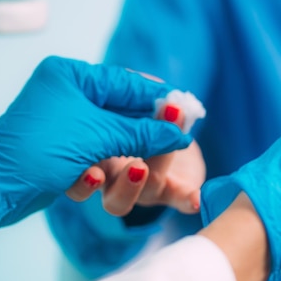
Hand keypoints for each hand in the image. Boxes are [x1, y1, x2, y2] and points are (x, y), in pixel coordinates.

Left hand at [0, 56, 191, 242]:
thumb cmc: (36, 152)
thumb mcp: (97, 137)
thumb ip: (142, 132)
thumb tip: (179, 132)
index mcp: (71, 75)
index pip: (127, 83)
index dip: (159, 99)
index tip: (186, 110)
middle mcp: (67, 93)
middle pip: (122, 109)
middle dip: (146, 128)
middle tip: (178, 136)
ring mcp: (64, 122)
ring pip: (110, 134)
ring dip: (123, 151)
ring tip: (144, 163)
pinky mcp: (61, 148)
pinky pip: (92, 152)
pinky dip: (97, 166)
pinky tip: (93, 176)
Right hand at [66, 103, 205, 214]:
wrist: (164, 131)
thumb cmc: (131, 113)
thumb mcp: (122, 101)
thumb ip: (122, 92)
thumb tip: (136, 81)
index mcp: (95, 164)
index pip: (83, 180)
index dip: (83, 181)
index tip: (92, 171)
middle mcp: (117, 184)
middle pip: (114, 199)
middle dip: (125, 186)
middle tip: (136, 167)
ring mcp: (146, 190)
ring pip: (147, 191)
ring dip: (158, 166)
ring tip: (172, 143)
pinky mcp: (173, 189)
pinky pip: (181, 198)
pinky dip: (189, 198)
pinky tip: (197, 198)